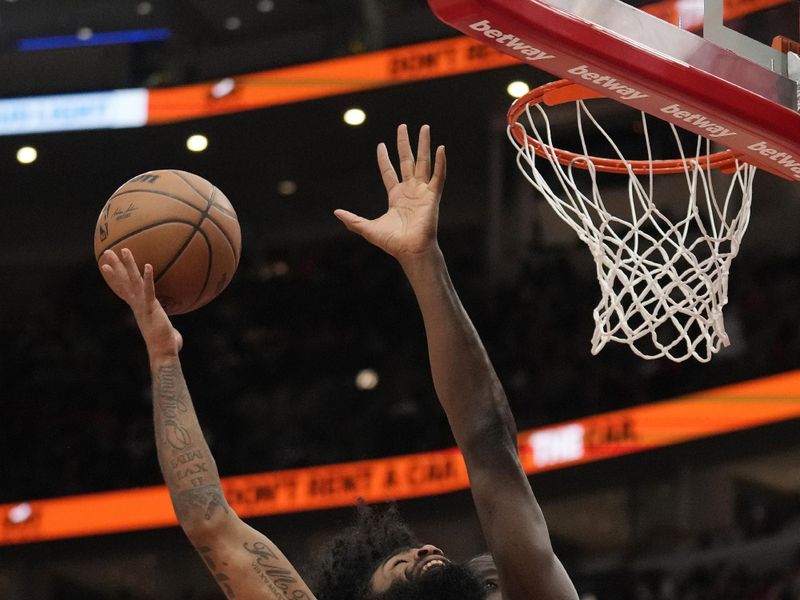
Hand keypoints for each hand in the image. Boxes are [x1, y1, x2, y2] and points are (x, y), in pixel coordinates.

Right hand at [99, 248, 182, 359]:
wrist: (162, 352)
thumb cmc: (165, 345)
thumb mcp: (166, 334)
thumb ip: (169, 332)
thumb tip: (176, 338)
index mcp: (138, 307)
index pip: (123, 290)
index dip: (115, 278)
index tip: (105, 267)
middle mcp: (137, 304)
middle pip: (123, 281)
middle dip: (115, 266)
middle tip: (107, 252)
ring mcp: (142, 305)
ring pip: (133, 282)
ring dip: (128, 265)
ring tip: (124, 250)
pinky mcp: (151, 308)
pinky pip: (149, 291)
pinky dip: (148, 279)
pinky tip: (148, 266)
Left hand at [334, 124, 445, 264]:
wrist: (410, 251)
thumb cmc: (392, 243)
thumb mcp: (368, 228)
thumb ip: (353, 220)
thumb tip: (336, 213)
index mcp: (395, 196)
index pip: (389, 172)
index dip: (384, 158)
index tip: (380, 145)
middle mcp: (410, 191)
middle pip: (407, 161)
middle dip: (405, 143)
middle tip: (403, 126)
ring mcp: (422, 192)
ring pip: (424, 163)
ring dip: (424, 145)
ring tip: (425, 127)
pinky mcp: (433, 196)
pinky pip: (438, 176)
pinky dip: (441, 163)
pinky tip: (441, 148)